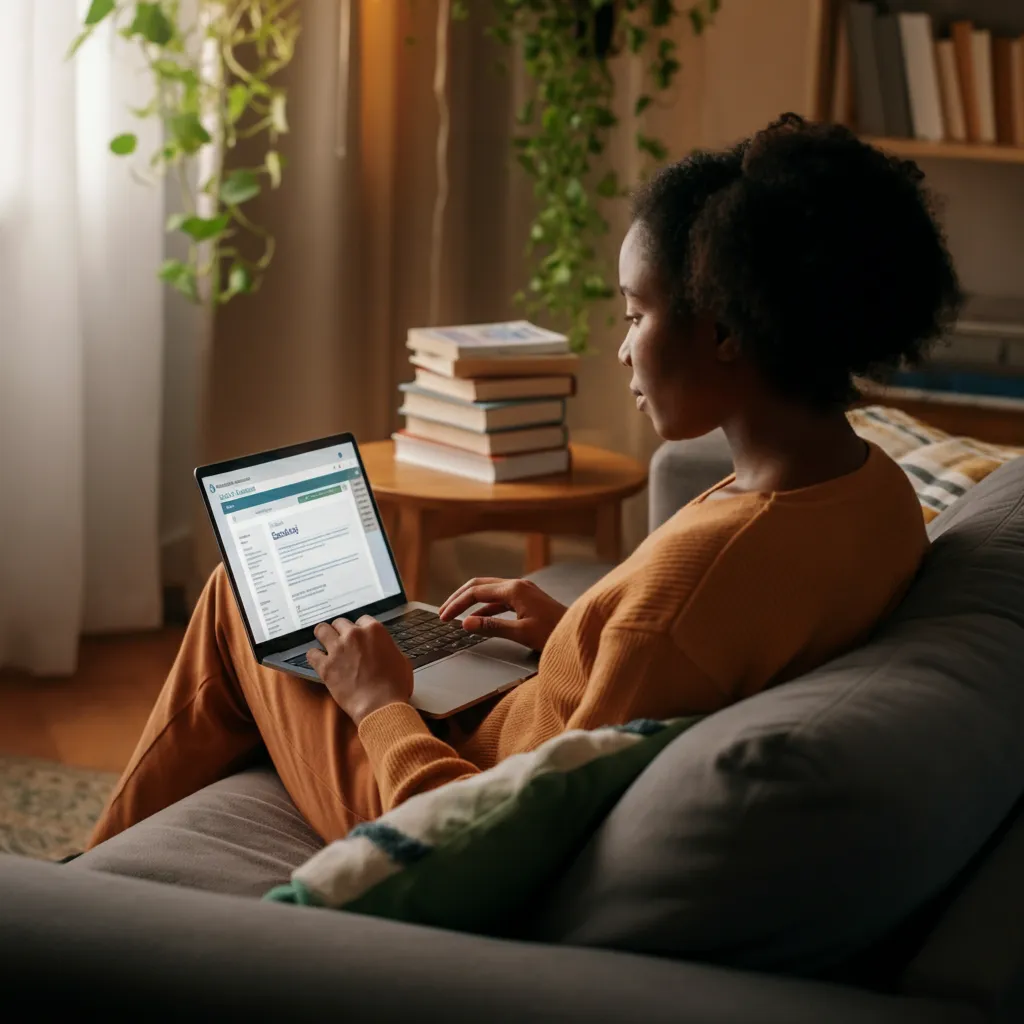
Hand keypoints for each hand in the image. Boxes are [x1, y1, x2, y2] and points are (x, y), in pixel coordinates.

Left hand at [307, 616, 413, 725]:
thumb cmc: (394, 686)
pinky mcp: (325, 666)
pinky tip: (318, 660)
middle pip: (340, 623)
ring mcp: (338, 649)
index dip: (360, 629)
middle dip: (341, 631)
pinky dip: (314, 656)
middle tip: (342, 641)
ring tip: (325, 643)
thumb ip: (388, 648)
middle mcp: (354, 635)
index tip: (358, 637)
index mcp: (374, 630)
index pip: (361, 620)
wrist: (381, 706)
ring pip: (321, 630)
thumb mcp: (401, 660)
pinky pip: (311, 654)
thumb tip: (384, 650)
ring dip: (323, 636)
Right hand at [438, 577, 567, 651]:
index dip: (456, 604)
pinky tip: (479, 619)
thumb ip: (492, 627)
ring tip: (456, 615)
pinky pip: (500, 600)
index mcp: (515, 589)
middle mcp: (518, 585)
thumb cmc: (555, 633)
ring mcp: (524, 591)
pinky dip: (485, 607)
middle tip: (443, 613)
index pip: (476, 591)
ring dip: (471, 602)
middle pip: (479, 585)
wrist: (581, 633)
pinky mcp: (528, 599)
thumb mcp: (521, 633)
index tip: (443, 617)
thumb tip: (465, 624)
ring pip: (489, 591)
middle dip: (459, 598)